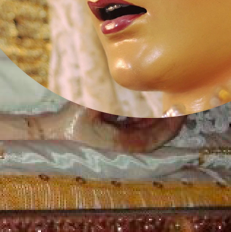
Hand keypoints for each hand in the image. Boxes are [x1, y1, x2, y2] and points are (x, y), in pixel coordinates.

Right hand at [40, 103, 184, 152]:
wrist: (48, 131)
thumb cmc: (67, 120)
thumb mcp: (88, 106)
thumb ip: (110, 101)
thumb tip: (130, 87)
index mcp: (120, 142)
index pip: (154, 138)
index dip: (171, 126)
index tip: (182, 110)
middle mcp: (122, 144)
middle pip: (154, 135)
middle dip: (168, 120)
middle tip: (181, 102)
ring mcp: (117, 140)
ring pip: (146, 131)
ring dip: (157, 118)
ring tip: (168, 100)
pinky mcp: (111, 134)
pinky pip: (135, 127)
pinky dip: (145, 117)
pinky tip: (149, 105)